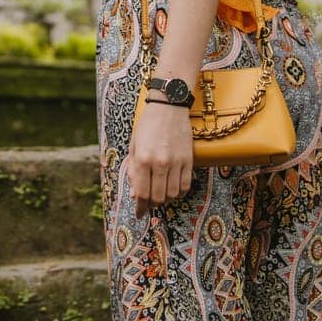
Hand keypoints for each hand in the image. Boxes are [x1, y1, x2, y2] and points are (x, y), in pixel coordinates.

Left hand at [127, 100, 192, 218]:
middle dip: (152, 204)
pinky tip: (172, 189)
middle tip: (149, 203)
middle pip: (157, 198)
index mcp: (142, 158)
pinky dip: (178, 192)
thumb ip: (133, 171)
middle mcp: (159, 162)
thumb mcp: (134, 146)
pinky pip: (185, 186)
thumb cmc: (147, 125)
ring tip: (160, 194)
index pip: (141, 193)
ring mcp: (176, 162)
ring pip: (172, 194)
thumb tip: (135, 195)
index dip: (140, 207)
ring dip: (165, 199)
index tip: (139, 214)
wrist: (169, 107)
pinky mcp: (188, 160)